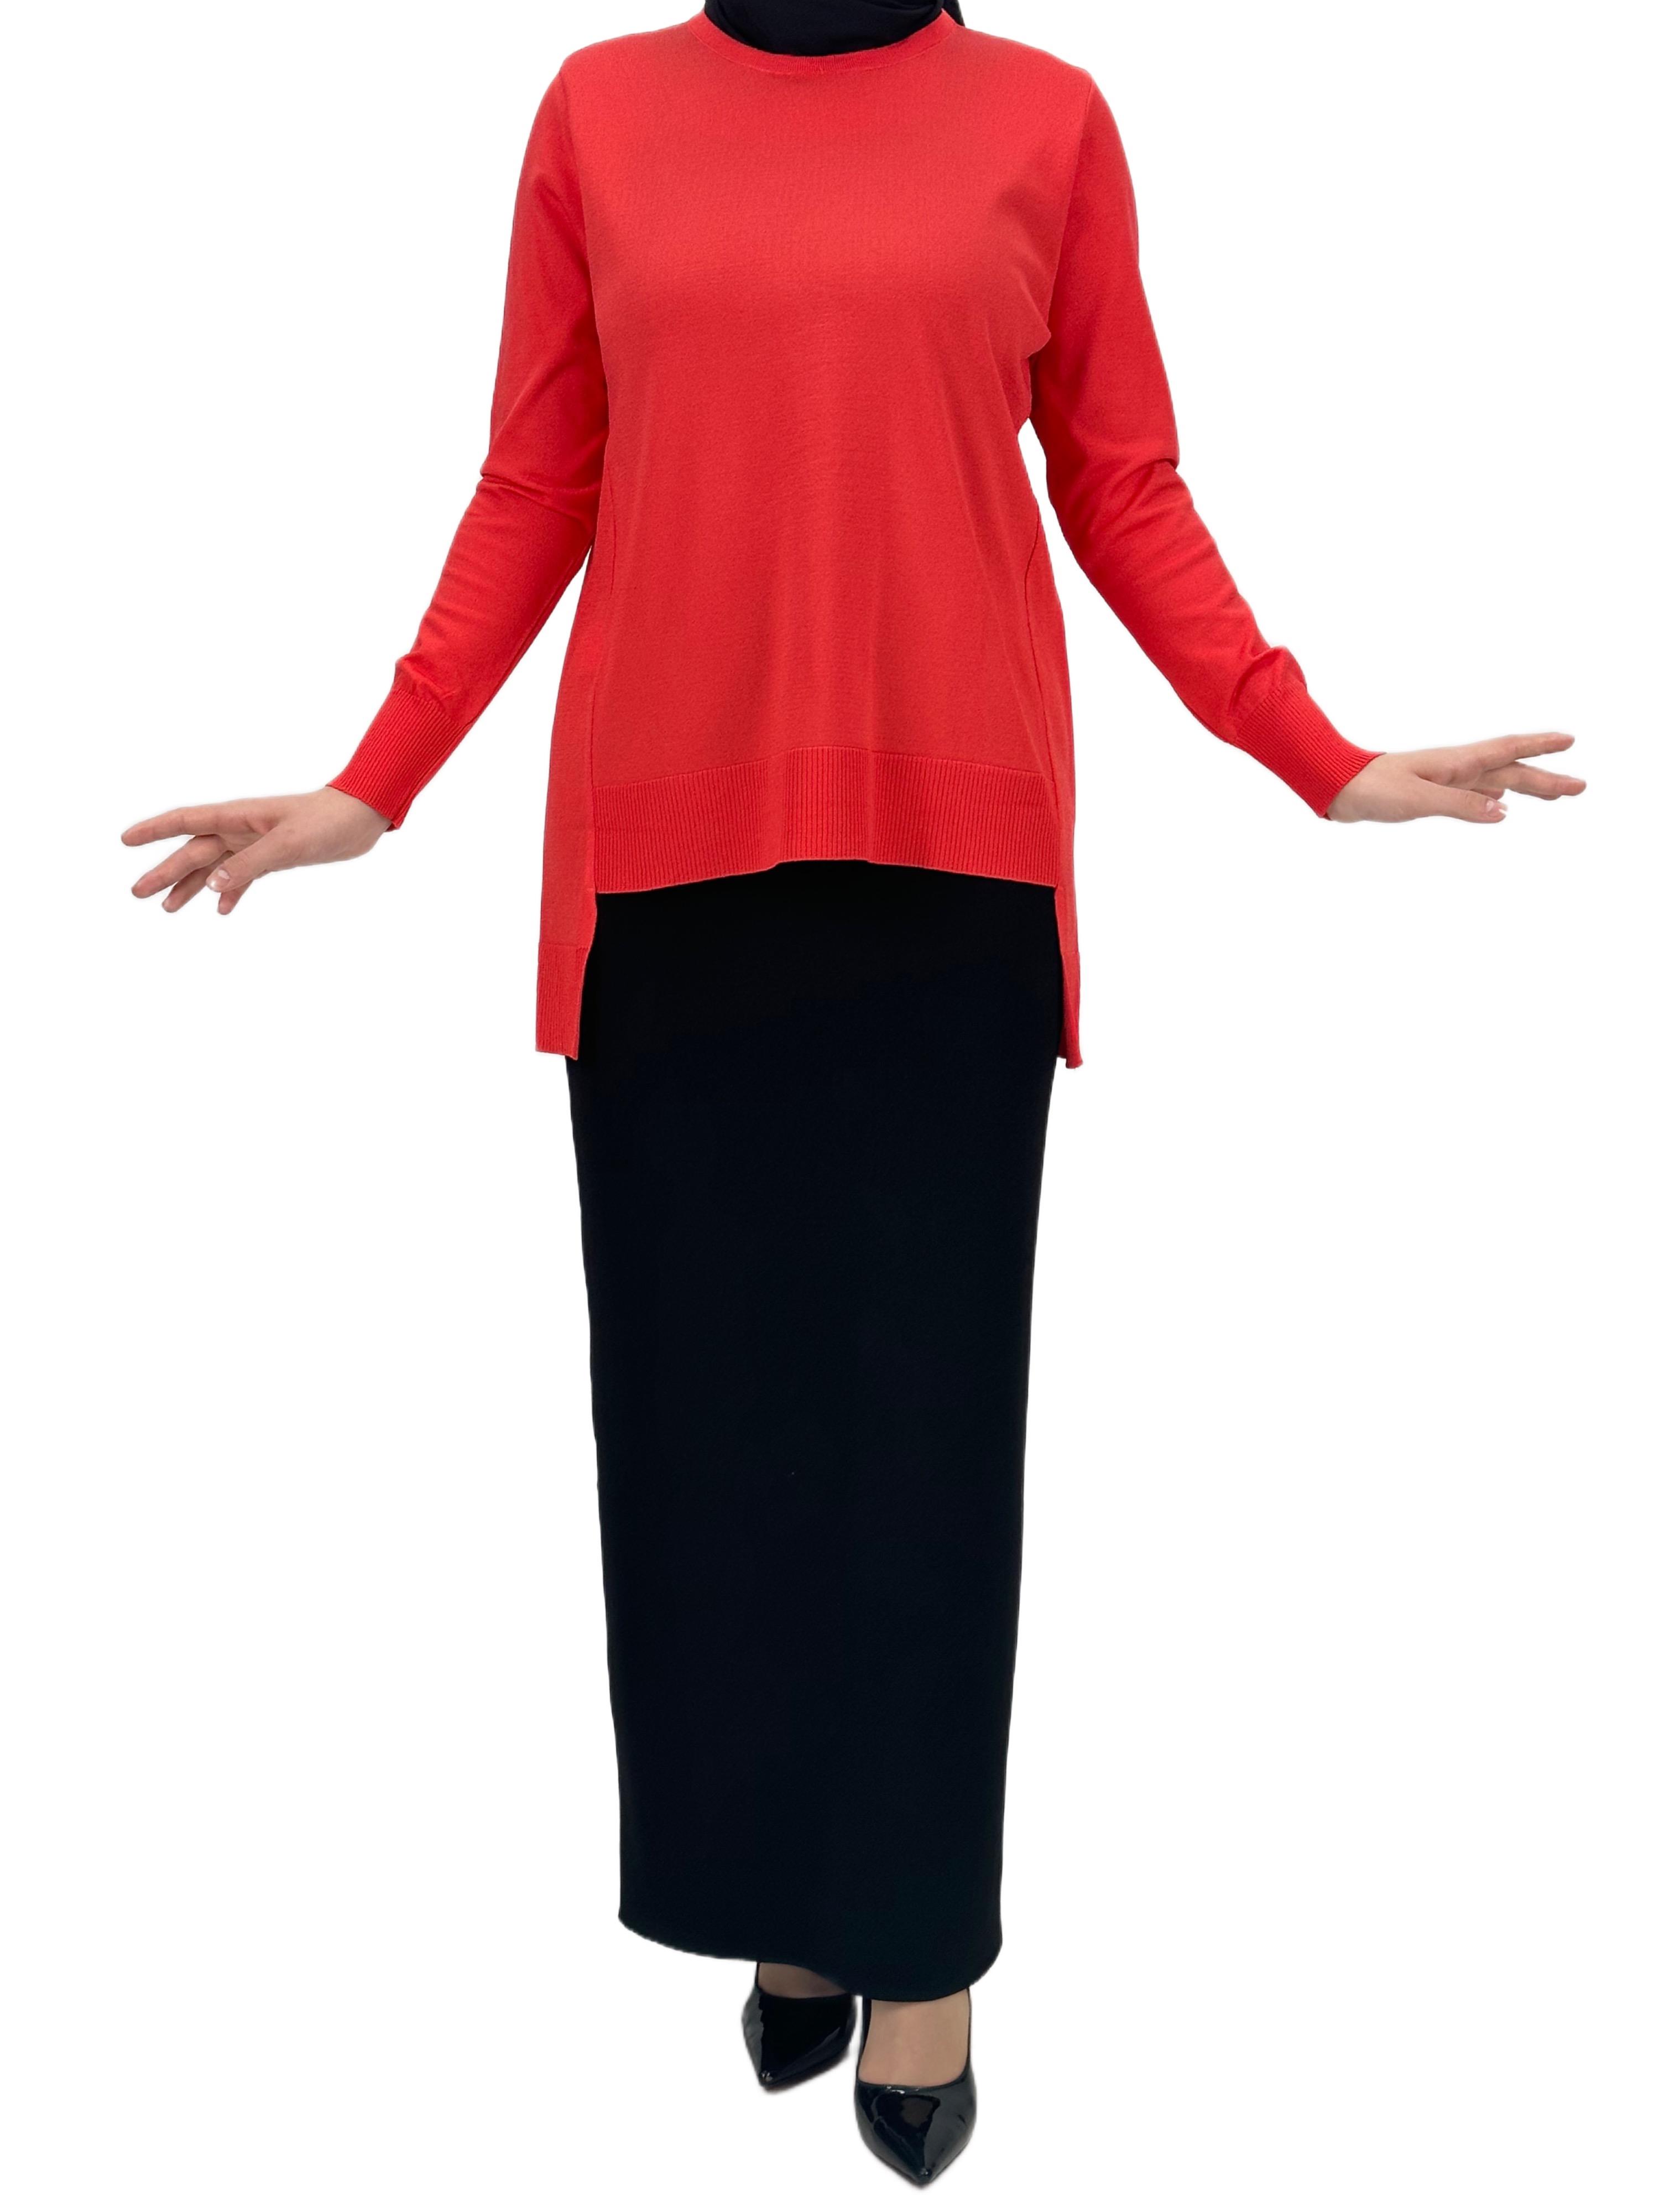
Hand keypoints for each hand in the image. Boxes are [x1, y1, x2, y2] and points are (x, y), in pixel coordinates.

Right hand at [123, 788, 389, 914]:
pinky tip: (221, 910)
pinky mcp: (274, 856)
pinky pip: (243, 875)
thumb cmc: (327, 822)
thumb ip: (251, 864)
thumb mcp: (288, 845)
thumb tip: (213, 887)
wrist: (362, 817)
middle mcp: (241, 828)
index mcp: (238, 817)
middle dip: (164, 872)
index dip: (154, 830)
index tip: (125, 840)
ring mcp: (256, 842)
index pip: (185, 821)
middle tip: (137, 893)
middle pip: (193, 851)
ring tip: (166, 909)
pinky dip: (230, 892)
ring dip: (191, 886)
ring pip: (214, 866)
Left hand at [1327, 734, 1584, 822]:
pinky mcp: (1432, 793)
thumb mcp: (1418, 799)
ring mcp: (1447, 780)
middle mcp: (1457, 768)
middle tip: (1581, 787)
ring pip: (1497, 782)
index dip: (1540, 746)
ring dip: (1527, 787)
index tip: (1571, 741)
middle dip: (1547, 778)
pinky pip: (1475, 794)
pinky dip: (1495, 797)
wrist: (1337, 788)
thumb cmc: (1373, 790)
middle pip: (1512, 771)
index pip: (1508, 750)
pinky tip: (1501, 803)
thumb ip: (1460, 806)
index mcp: (1457, 762)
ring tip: (1555, 794)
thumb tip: (1503, 812)